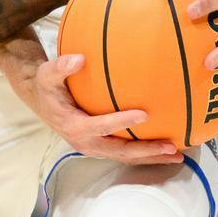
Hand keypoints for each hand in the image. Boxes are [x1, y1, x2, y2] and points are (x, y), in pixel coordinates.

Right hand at [27, 54, 181, 163]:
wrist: (41, 100)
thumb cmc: (47, 85)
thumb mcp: (48, 73)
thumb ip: (62, 66)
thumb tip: (80, 58)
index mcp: (74, 126)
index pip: (101, 126)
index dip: (122, 122)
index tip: (145, 114)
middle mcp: (85, 142)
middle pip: (119, 152)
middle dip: (146, 152)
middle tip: (171, 148)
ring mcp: (93, 147)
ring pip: (124, 157)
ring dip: (150, 158)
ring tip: (177, 156)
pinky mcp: (100, 146)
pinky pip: (124, 153)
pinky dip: (144, 153)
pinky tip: (164, 150)